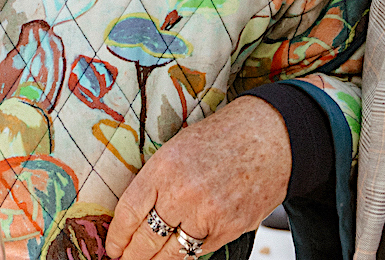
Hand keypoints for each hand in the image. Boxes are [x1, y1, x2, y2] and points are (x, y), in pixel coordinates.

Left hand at [106, 96, 291, 259]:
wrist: (272, 136)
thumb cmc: (223, 137)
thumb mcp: (178, 147)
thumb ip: (157, 180)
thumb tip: (135, 213)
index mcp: (164, 167)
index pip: (129, 212)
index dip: (117, 235)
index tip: (112, 246)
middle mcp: (183, 193)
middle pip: (146, 239)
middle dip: (132, 256)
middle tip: (125, 259)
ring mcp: (208, 214)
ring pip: (172, 253)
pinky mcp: (230, 229)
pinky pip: (199, 252)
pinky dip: (186, 254)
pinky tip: (177, 252)